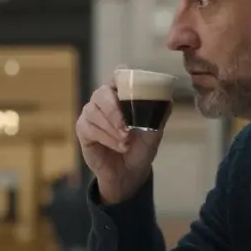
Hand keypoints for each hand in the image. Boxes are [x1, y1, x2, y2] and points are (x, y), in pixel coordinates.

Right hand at [75, 71, 167, 203]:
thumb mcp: (154, 131)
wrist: (129, 173)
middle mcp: (104, 99)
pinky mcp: (82, 129)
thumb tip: (168, 99)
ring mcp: (91, 113)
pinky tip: (118, 146)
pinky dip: (105, 138)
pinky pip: (89, 128)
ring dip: (111, 129)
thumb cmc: (141, 148)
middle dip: (114, 112)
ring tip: (126, 142)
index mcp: (122, 94)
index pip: (118, 77)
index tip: (128, 93)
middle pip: (102, 93)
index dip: (121, 80)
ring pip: (94, 112)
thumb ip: (158, 114)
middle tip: (127, 129)